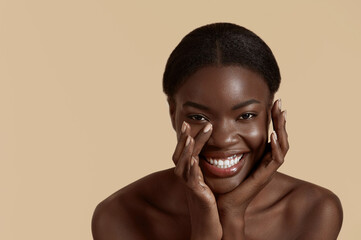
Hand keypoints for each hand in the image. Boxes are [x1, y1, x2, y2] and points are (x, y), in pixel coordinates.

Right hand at [172, 121, 221, 239]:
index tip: (188, 123)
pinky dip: (191, 169)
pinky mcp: (197, 195)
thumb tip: (201, 155)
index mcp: (188, 173)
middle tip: (195, 123)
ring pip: (183, 165)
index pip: (184, 151)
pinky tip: (193, 160)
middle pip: (181, 154)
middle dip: (187, 138)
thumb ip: (200, 169)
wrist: (208, 227)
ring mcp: (190, 187)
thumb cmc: (207, 204)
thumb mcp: (203, 183)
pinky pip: (191, 181)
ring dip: (187, 151)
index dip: (184, 137)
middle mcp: (185, 178)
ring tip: (190, 137)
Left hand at [217, 99, 288, 238]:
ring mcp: (267, 170)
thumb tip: (218, 126)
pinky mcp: (264, 177)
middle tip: (279, 101)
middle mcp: (267, 162)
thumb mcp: (227, 158)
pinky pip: (275, 161)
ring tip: (281, 113)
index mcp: (260, 157)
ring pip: (283, 147)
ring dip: (282, 129)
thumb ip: (229, 145)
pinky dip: (275, 148)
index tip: (272, 102)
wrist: (223, 204)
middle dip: (280, 119)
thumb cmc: (223, 182)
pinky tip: (272, 136)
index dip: (273, 119)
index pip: (272, 134)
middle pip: (281, 137)